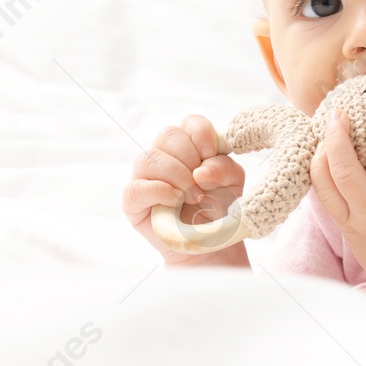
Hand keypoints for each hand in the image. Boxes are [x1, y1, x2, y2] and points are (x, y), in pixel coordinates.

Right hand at [123, 115, 247, 265]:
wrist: (209, 242)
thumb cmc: (218, 207)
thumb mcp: (232, 184)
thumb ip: (224, 168)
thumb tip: (203, 170)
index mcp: (189, 145)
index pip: (190, 123)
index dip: (201, 135)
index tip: (210, 155)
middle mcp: (164, 155)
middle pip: (168, 135)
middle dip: (190, 158)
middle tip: (202, 184)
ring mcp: (145, 175)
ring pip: (152, 158)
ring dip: (178, 177)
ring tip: (194, 197)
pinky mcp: (133, 200)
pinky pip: (137, 187)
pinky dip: (161, 191)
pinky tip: (176, 201)